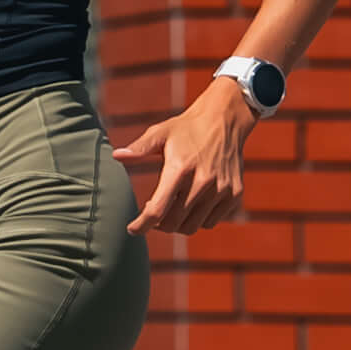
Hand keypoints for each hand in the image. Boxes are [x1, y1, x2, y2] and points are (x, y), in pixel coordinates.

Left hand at [109, 84, 258, 234]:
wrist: (225, 120)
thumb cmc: (187, 128)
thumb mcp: (160, 132)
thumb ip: (139, 148)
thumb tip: (116, 156)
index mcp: (180, 168)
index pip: (157, 209)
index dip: (142, 225)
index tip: (132, 229)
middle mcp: (203, 182)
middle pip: (173, 223)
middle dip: (158, 224)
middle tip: (153, 212)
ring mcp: (221, 190)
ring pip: (192, 226)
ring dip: (177, 225)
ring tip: (171, 210)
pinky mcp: (234, 194)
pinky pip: (211, 222)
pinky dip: (198, 220)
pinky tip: (191, 206)